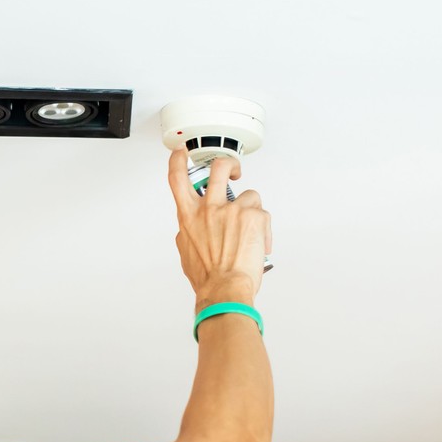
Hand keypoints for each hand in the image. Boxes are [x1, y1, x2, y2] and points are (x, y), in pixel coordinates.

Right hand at [168, 148, 271, 307]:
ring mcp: (231, 210)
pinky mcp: (253, 216)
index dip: (179, 159)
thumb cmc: (207, 276)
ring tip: (251, 230)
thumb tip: (194, 226)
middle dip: (228, 164)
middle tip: (234, 170)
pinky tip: (259, 243)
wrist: (225, 288)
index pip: (178, 177)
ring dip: (252, 211)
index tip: (182, 152)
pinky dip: (264, 230)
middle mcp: (209, 208)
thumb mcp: (187, 250)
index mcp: (188, 216)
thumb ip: (190, 231)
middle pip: (218, 168)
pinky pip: (263, 215)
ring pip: (249, 195)